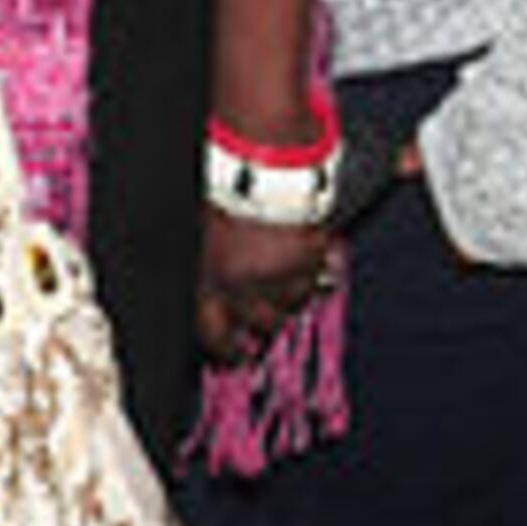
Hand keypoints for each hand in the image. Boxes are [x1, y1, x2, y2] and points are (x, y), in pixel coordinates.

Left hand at [194, 208, 338, 363]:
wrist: (262, 170)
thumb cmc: (228, 196)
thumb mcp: (205, 235)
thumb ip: (214, 269)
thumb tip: (221, 299)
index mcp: (213, 279)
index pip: (214, 333)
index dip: (226, 350)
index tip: (237, 355)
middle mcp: (248, 285)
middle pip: (263, 323)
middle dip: (266, 319)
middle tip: (267, 307)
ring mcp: (283, 276)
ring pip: (294, 303)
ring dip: (292, 290)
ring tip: (285, 262)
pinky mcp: (313, 263)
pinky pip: (321, 279)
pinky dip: (320, 269)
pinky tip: (313, 252)